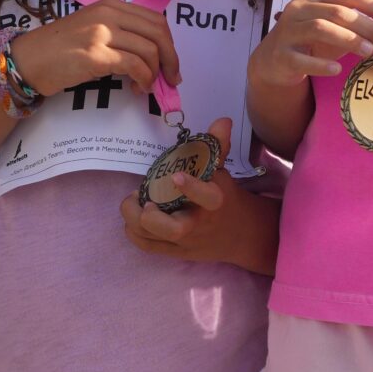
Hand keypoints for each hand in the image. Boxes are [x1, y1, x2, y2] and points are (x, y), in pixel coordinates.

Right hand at [9, 0, 179, 98]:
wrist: (27, 61)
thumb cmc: (58, 50)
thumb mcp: (92, 29)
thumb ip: (119, 33)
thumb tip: (151, 54)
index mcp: (110, 5)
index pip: (154, 19)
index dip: (169, 43)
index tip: (170, 62)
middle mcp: (108, 14)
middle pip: (158, 32)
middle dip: (171, 58)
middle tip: (171, 78)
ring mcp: (101, 33)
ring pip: (149, 50)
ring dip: (155, 73)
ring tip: (147, 87)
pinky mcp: (96, 55)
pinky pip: (135, 66)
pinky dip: (144, 79)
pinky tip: (138, 88)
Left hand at [118, 120, 278, 272]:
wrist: (239, 233)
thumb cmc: (225, 197)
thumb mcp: (223, 171)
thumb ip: (217, 146)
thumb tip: (222, 120)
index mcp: (214, 202)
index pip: (206, 197)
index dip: (191, 188)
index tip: (176, 176)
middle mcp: (199, 224)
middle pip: (173, 228)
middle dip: (150, 215)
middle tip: (143, 198)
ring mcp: (185, 241)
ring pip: (152, 237)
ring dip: (134, 219)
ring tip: (133, 201)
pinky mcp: (174, 252)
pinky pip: (146, 246)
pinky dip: (133, 232)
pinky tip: (134, 217)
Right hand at [250, 0, 372, 87]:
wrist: (275, 59)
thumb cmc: (312, 38)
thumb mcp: (335, 23)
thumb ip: (359, 20)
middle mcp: (299, 6)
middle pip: (339, 11)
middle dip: (367, 26)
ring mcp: (288, 29)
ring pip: (321, 28)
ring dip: (349, 40)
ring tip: (368, 52)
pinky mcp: (281, 54)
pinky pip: (302, 59)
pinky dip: (322, 64)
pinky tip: (338, 70)